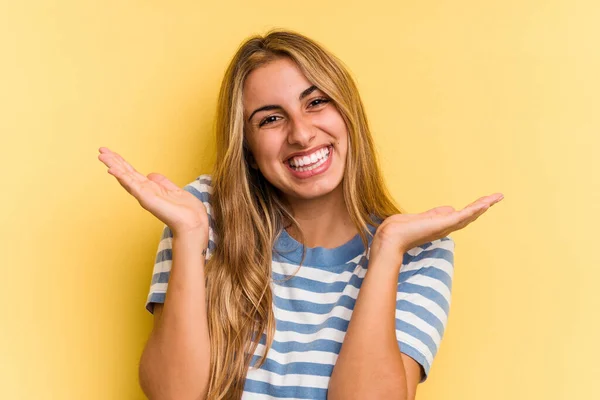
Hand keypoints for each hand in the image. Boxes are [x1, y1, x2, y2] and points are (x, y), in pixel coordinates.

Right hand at [97, 147, 208, 236]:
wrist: (193, 223)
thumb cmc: (187, 211)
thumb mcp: (174, 191)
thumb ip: (163, 183)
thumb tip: (152, 175)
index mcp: (151, 189)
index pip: (133, 173)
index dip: (122, 163)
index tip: (111, 153)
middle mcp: (145, 192)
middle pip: (126, 173)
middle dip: (113, 162)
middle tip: (101, 150)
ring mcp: (144, 195)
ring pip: (126, 177)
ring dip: (113, 166)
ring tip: (102, 156)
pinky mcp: (147, 199)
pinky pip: (132, 186)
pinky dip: (122, 177)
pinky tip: (112, 169)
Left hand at [369, 193, 503, 266]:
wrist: (390, 239)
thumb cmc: (400, 229)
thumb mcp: (420, 217)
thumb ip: (435, 213)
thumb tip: (449, 208)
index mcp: (439, 225)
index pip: (460, 216)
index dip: (473, 209)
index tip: (485, 201)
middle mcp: (444, 228)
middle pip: (469, 216)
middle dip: (483, 206)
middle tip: (497, 197)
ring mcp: (444, 227)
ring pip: (468, 215)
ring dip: (483, 205)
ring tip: (496, 197)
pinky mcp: (442, 225)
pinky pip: (461, 216)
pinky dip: (474, 210)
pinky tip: (484, 203)